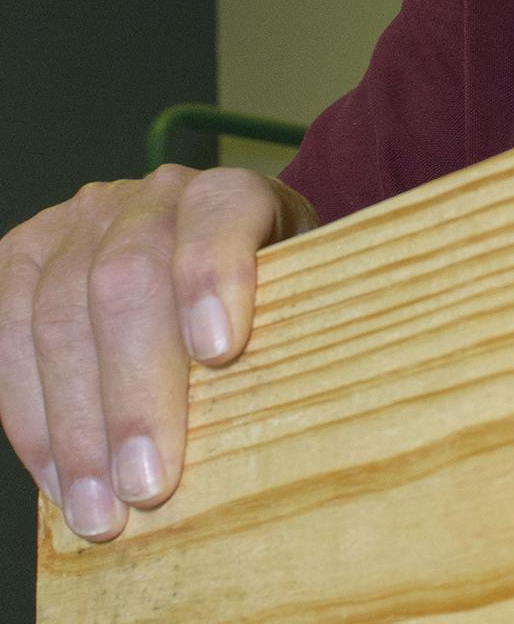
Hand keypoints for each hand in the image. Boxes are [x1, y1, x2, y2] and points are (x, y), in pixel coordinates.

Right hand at [0, 166, 316, 541]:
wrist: (214, 263)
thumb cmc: (264, 298)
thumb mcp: (296, 299)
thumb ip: (284, 334)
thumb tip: (268, 427)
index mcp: (231, 192)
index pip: (221, 213)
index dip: (215, 275)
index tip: (220, 352)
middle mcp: (152, 196)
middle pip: (126, 282)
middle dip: (134, 394)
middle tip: (150, 484)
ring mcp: (78, 223)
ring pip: (59, 318)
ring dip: (75, 428)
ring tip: (99, 509)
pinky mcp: (19, 260)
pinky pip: (7, 339)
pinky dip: (33, 421)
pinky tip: (59, 481)